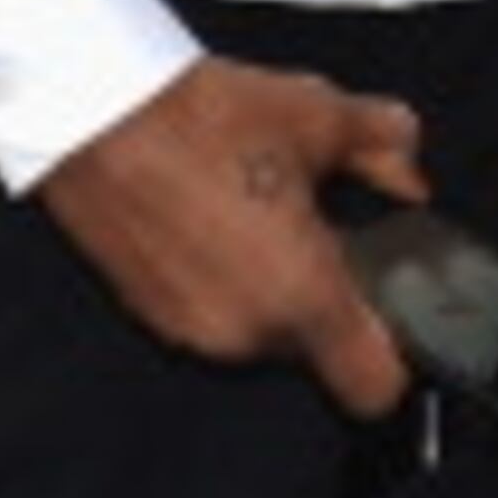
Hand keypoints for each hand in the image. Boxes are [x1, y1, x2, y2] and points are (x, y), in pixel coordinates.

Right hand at [37, 59, 428, 414]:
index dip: (397, 359)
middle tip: (320, 232)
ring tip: (257, 216)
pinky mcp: (148, 311)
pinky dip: (221, 280)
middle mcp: (245, 331)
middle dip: (326, 301)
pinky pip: (210, 313)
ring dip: (270, 289)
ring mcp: (192, 328)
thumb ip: (385, 145)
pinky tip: (212, 219)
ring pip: (260, 332)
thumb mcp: (315, 113)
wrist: (91, 109)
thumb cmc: (193, 116)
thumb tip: (406, 170)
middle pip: (315, 352)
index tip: (392, 313)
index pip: (375, 388)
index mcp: (302, 296)